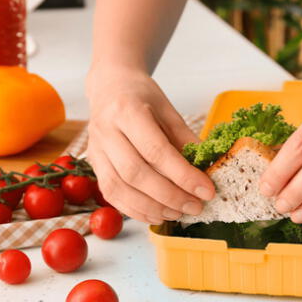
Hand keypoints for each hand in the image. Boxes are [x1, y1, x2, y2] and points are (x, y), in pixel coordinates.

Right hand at [85, 66, 214, 223]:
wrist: (110, 86)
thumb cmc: (141, 97)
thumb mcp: (169, 110)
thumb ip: (186, 140)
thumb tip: (207, 171)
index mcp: (128, 111)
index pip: (157, 150)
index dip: (183, 175)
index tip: (206, 190)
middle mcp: (107, 131)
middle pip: (136, 173)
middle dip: (169, 196)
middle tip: (195, 207)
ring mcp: (96, 149)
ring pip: (120, 188)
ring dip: (152, 207)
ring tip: (178, 213)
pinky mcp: (93, 164)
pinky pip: (111, 195)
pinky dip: (135, 210)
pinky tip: (157, 214)